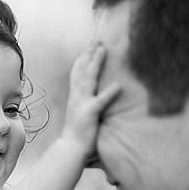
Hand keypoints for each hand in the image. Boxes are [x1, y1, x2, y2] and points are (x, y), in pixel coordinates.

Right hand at [62, 44, 120, 159]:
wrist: (70, 149)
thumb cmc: (78, 133)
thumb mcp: (80, 112)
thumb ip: (86, 102)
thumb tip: (93, 95)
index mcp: (75, 96)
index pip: (77, 73)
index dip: (84, 58)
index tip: (91, 46)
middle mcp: (76, 97)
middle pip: (82, 70)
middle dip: (89, 54)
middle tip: (98, 41)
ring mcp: (81, 104)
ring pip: (88, 79)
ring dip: (95, 64)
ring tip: (103, 51)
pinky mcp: (89, 114)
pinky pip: (100, 101)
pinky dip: (109, 93)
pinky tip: (118, 86)